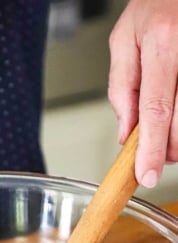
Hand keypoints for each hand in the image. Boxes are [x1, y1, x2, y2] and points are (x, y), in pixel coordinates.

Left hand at [108, 0, 177, 187]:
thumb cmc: (156, 5)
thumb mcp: (124, 40)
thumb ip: (122, 87)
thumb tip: (126, 132)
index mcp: (164, 41)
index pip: (157, 108)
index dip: (151, 148)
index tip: (146, 174)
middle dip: (166, 149)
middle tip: (153, 154)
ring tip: (164, 135)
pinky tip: (175, 120)